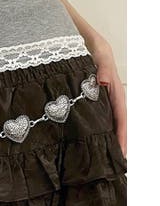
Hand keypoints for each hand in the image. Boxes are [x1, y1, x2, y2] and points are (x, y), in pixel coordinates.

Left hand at [90, 39, 126, 157]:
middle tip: (112, 163)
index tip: (122, 152)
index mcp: (114, 91)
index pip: (120, 117)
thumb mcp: (100, 54)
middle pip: (113, 125)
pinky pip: (91, 117)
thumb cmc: (94, 48)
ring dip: (103, 139)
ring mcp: (97, 100)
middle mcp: (107, 98)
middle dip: (114, 143)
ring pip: (103, 123)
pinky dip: (91, 129)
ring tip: (100, 157)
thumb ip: (102, 67)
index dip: (122, 136)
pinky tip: (84, 140)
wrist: (82, 42)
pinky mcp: (87, 99)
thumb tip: (101, 81)